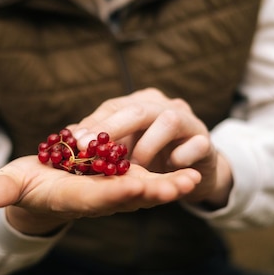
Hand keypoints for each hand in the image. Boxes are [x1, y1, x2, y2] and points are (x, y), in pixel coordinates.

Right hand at [0, 154, 200, 235]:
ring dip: (168, 187)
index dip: (111, 193)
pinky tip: (192, 171)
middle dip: (150, 193)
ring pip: (144, 191)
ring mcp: (113, 192)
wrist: (43, 192)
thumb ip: (6, 189)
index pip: (92, 197)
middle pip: (127, 197)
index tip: (131, 187)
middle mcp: (97, 198)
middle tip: (175, 188)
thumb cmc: (25, 185)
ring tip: (193, 179)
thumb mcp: (12, 183)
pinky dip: (169, 178)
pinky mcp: (123, 182)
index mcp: (71, 197)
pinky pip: (149, 182)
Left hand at [70, 88, 232, 208]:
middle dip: (114, 128)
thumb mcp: (126, 148)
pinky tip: (171, 165)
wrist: (193, 171)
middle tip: (92, 148)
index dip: (95, 122)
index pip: (115, 106)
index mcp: (142, 103)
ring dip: (148, 146)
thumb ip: (102, 141)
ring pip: (168, 121)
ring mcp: (189, 121)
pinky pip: (196, 145)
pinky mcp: (206, 142)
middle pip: (139, 109)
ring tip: (137, 166)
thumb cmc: (152, 156)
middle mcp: (165, 106)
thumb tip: (68, 136)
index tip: (74, 140)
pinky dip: (181, 157)